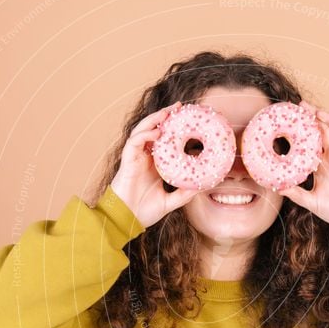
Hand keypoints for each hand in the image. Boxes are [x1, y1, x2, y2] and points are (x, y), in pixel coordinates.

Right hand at [110, 101, 200, 227]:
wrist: (126, 220)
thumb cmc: (143, 212)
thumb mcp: (169, 202)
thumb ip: (183, 194)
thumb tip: (201, 187)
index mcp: (154, 164)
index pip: (164, 140)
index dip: (174, 128)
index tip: (188, 119)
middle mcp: (145, 157)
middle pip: (153, 130)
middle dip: (165, 116)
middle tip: (180, 107)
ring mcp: (135, 157)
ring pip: (143, 131)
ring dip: (154, 120)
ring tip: (168, 112)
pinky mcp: (127, 160)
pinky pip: (134, 142)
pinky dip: (145, 135)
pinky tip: (157, 132)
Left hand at [277, 100, 328, 226]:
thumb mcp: (311, 202)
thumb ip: (296, 194)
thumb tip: (278, 188)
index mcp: (321, 164)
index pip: (310, 141)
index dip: (303, 130)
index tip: (292, 119)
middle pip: (323, 130)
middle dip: (314, 117)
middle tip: (302, 106)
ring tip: (318, 112)